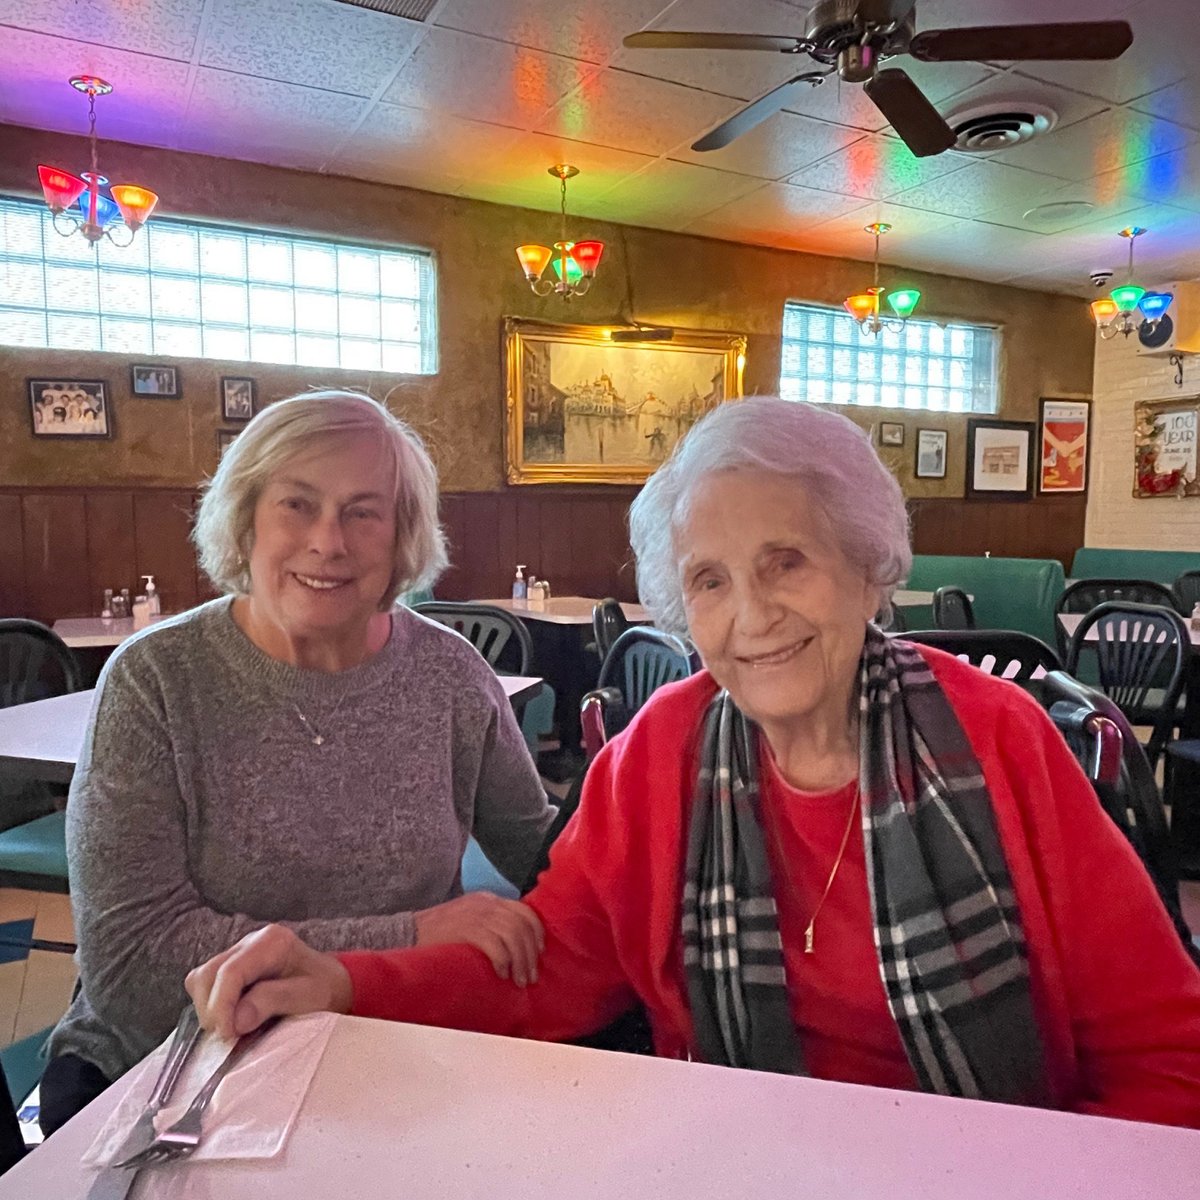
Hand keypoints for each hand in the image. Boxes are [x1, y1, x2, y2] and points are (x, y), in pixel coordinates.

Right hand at [186, 925, 352, 1039]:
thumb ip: (273, 1001)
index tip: (229, 1035)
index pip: (230, 972)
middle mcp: (250, 941)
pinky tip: (231, 1019)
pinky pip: (205, 985)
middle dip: (213, 1009)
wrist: (331, 983)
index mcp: (272, 942)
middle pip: (208, 974)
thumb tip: (236, 1020)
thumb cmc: (325, 989)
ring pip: (200, 979)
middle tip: (231, 1036)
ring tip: (231, 1028)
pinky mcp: (231, 966)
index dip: (222, 1006)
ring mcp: (238, 952)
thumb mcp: (309, 997)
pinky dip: (210, 1005)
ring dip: (208, 1008)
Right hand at [414, 893, 543, 985]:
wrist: (404, 933)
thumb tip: (513, 947)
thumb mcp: (466, 919)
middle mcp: (485, 904)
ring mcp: (475, 915)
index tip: (540, 951)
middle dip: (531, 952)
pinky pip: (496, 945)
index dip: (536, 932)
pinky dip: (504, 961)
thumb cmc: (435, 934)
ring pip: (513, 935)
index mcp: (486, 900)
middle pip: (522, 924)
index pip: (523, 910)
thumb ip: (488, 924)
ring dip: (521, 960)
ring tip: (519, 980)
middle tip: (530, 976)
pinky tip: (502, 973)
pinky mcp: (466, 930)